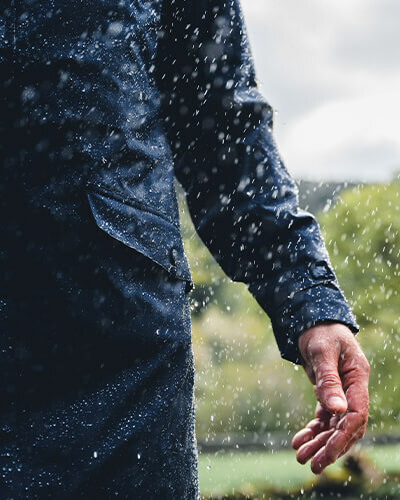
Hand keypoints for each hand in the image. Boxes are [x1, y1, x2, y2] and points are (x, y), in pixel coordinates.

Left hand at [291, 323, 368, 473]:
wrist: (311, 320)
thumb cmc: (319, 331)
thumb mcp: (321, 352)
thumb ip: (329, 380)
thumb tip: (337, 411)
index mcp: (357, 378)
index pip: (357, 416)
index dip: (343, 436)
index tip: (326, 452)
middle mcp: (352, 388)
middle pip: (346, 426)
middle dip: (329, 447)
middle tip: (310, 464)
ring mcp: (341, 392)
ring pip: (333, 425)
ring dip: (318, 442)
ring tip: (299, 456)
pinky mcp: (328, 392)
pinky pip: (323, 417)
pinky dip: (313, 429)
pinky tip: (299, 440)